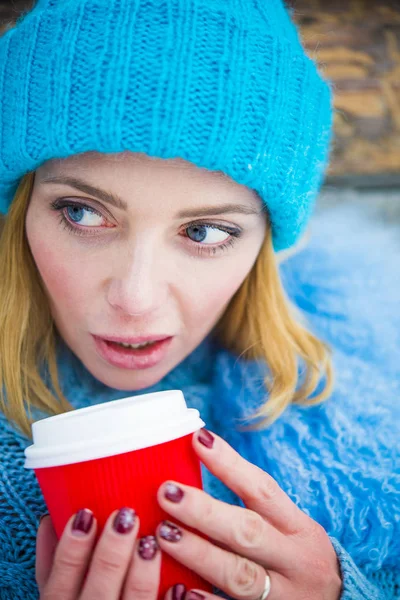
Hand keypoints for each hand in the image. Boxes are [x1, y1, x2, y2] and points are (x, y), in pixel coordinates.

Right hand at [36, 507, 161, 598]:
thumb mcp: (57, 595)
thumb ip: (53, 563)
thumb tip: (50, 519)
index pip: (60, 582)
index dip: (72, 549)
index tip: (86, 514)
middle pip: (97, 593)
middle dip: (110, 554)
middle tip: (125, 517)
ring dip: (142, 575)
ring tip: (151, 541)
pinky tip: (180, 586)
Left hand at [155, 429, 342, 599]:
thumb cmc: (299, 560)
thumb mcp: (289, 530)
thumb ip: (252, 510)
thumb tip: (194, 473)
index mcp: (298, 528)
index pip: (262, 490)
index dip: (229, 463)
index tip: (198, 439)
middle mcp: (294, 561)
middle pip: (248, 532)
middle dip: (205, 512)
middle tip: (167, 492)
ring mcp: (283, 597)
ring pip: (239, 575)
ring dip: (199, 553)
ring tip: (162, 534)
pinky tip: (180, 589)